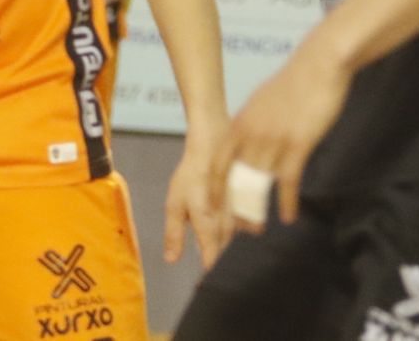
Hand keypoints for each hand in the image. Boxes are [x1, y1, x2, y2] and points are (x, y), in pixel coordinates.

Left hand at [165, 127, 231, 267]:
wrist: (213, 141)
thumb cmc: (190, 173)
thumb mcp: (175, 202)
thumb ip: (174, 232)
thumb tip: (171, 260)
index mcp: (205, 216)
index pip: (210, 249)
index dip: (209, 264)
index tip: (207, 277)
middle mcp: (224, 214)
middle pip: (224, 243)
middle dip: (220, 256)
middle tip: (215, 269)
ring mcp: (237, 205)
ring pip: (236, 232)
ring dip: (230, 244)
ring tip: (224, 253)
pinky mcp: (245, 198)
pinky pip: (246, 220)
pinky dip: (243, 228)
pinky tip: (241, 231)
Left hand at [210, 39, 351, 229]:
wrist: (321, 64)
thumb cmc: (295, 81)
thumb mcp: (263, 100)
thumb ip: (252, 121)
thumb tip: (246, 135)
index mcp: (241, 122)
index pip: (218, 164)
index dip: (213, 189)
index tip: (210, 208)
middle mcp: (252, 133)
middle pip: (235, 180)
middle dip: (233, 206)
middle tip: (235, 229)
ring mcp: (274, 139)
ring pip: (259, 185)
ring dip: (258, 210)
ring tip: (258, 229)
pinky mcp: (298, 144)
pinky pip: (288, 182)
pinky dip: (287, 202)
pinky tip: (288, 216)